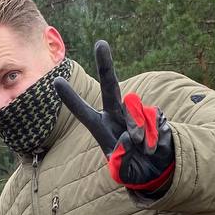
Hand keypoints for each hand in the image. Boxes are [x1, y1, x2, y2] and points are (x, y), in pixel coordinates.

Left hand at [54, 41, 174, 191]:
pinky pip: (153, 119)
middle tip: (100, 43)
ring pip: (135, 112)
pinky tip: (153, 147)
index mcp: (102, 128)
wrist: (158, 171)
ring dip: (138, 131)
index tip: (56, 81)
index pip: (83, 112)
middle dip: (105, 65)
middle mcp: (117, 115)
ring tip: (142, 150)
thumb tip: (129, 137)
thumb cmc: (134, 170)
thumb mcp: (122, 171)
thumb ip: (121, 160)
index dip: (71, 98)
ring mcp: (136, 113)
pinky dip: (153, 136)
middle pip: (111, 87)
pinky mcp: (154, 115)